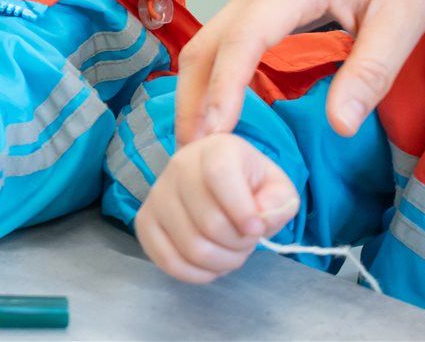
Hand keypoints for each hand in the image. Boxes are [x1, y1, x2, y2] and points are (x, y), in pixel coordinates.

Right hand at [135, 134, 299, 284]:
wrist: (215, 182)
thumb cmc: (249, 185)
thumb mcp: (277, 186)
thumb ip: (279, 201)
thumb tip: (260, 219)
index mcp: (214, 150)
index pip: (220, 176)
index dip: (242, 210)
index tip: (257, 228)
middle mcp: (178, 166)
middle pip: (209, 223)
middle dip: (239, 244)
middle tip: (247, 240)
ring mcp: (156, 195)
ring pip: (192, 247)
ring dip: (222, 262)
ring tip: (231, 251)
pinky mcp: (145, 222)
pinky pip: (168, 261)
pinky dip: (197, 274)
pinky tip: (210, 264)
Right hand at [174, 0, 424, 144]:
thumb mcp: (403, 20)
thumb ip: (370, 73)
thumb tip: (338, 126)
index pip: (242, 42)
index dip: (224, 90)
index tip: (214, 136)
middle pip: (204, 45)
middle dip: (192, 101)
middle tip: (194, 158)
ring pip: (205, 42)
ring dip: (196, 90)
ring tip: (202, 143)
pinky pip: (221, 38)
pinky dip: (211, 76)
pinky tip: (221, 107)